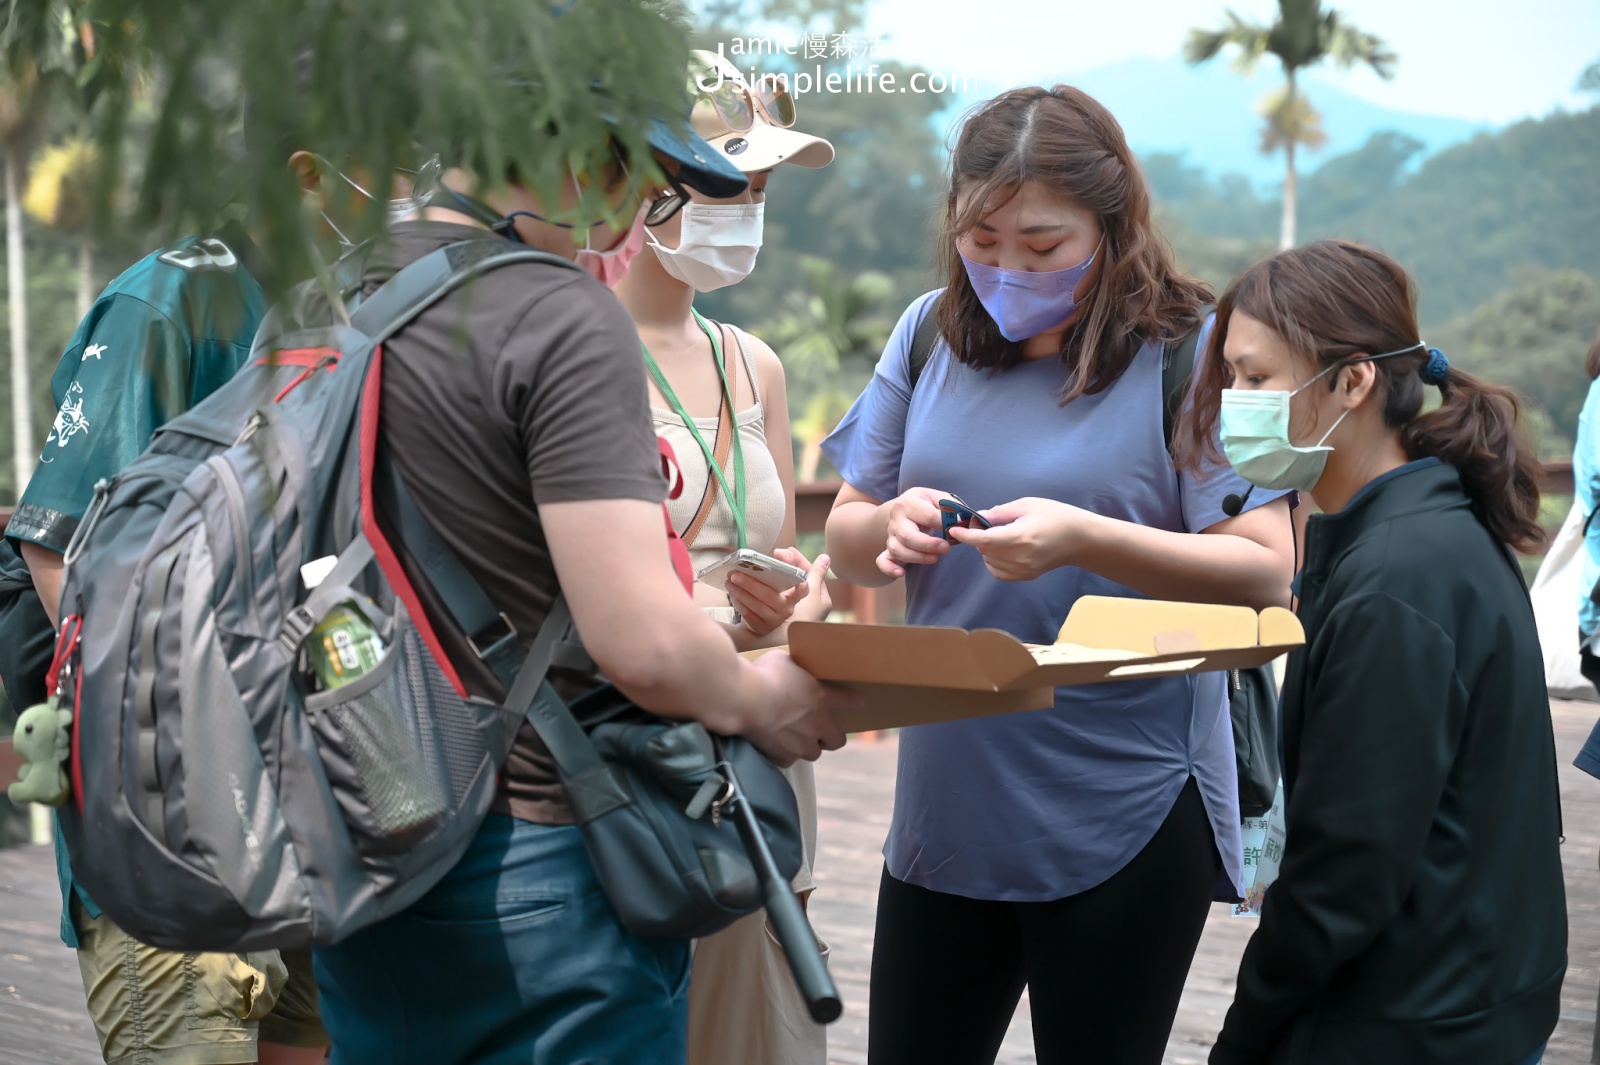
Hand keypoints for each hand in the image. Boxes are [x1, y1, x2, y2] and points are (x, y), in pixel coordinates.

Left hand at [728, 548, 831, 635]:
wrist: (765, 614)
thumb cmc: (774, 590)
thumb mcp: (783, 576)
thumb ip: (787, 561)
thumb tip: (779, 552)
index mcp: (795, 595)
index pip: (803, 591)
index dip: (803, 587)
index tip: (801, 583)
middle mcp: (787, 609)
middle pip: (770, 596)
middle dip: (751, 584)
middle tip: (735, 574)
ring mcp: (774, 621)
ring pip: (757, 606)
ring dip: (741, 593)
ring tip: (730, 582)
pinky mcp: (762, 629)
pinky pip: (749, 616)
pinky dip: (739, 604)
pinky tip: (733, 595)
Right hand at [744, 650, 853, 765]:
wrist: (745, 700)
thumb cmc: (763, 675)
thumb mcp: (782, 660)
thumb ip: (792, 667)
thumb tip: (789, 666)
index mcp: (821, 697)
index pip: (849, 701)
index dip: (854, 702)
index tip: (857, 703)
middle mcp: (817, 724)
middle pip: (838, 740)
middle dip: (832, 737)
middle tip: (821, 730)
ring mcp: (801, 743)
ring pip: (814, 753)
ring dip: (808, 746)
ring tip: (796, 740)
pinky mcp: (783, 755)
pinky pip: (789, 760)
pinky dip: (783, 754)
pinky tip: (775, 746)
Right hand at [877, 487, 951, 578]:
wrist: (903, 509)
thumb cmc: (926, 505)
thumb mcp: (937, 498)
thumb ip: (951, 507)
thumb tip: (962, 520)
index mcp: (909, 502)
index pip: (927, 515)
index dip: (944, 524)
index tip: (957, 528)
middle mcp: (896, 519)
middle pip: (907, 535)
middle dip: (929, 545)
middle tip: (946, 548)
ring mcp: (891, 535)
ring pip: (897, 549)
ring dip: (917, 557)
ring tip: (935, 559)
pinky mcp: (888, 549)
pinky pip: (882, 561)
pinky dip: (889, 568)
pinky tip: (901, 573)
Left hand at [947, 497, 1102, 581]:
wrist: (1079, 539)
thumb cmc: (1056, 516)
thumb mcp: (1028, 505)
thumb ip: (1001, 512)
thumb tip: (980, 517)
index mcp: (1021, 536)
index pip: (985, 539)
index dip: (966, 535)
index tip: (954, 530)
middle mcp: (1021, 556)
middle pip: (984, 550)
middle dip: (977, 537)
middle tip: (984, 523)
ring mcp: (1024, 569)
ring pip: (989, 561)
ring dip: (985, 548)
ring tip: (999, 535)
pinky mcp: (1026, 576)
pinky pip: (998, 572)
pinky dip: (993, 561)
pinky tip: (1002, 549)